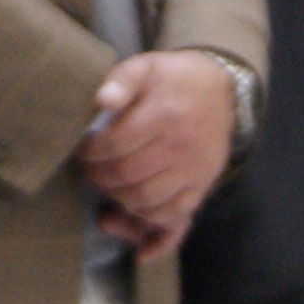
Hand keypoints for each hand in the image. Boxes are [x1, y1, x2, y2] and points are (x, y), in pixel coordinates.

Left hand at [80, 51, 236, 256]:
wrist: (220, 91)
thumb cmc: (174, 79)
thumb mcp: (147, 66)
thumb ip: (122, 79)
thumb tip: (101, 99)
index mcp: (165, 114)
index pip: (115, 144)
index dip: (90, 151)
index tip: (82, 149)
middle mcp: (181, 147)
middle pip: (127, 176)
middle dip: (99, 176)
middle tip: (89, 169)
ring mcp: (193, 171)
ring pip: (146, 201)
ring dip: (118, 200)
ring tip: (108, 187)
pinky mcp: (201, 187)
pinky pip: (175, 218)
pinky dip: (153, 231)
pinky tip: (137, 237)